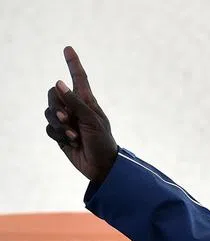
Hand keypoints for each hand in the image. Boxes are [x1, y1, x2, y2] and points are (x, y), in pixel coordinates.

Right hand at [44, 46, 118, 182]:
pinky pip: (49, 128)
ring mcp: (66, 121)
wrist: (101, 166)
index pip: (79, 78)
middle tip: (68, 119)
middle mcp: (75, 108)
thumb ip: (75, 102)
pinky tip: (70, 142)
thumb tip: (59, 84)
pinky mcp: (60, 134)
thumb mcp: (92, 120)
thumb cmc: (103, 141)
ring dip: (59, 124)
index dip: (73, 64)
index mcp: (87, 102)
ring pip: (48, 112)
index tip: (68, 48)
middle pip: (53, 95)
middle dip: (57, 106)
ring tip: (73, 134)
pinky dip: (58, 135)